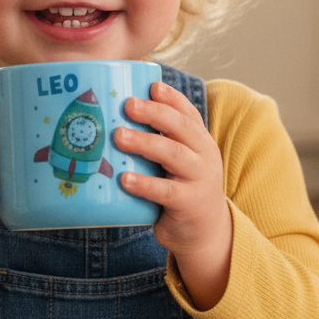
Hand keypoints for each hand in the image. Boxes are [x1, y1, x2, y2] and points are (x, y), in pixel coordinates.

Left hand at [114, 81, 232, 310]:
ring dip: (145, 143)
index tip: (151, 86)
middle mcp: (204, 155)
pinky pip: (166, 191)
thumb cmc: (181, 189)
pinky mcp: (189, 203)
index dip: (171, 98)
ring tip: (118, 136)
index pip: (188, 113)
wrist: (205, 232)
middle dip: (155, 113)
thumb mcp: (178, 162)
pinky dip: (145, 184)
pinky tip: (125, 179)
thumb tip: (113, 119)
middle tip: (128, 104)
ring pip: (173, 154)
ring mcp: (199, 179)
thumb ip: (159, 142)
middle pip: (182, 127)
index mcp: (200, 140)